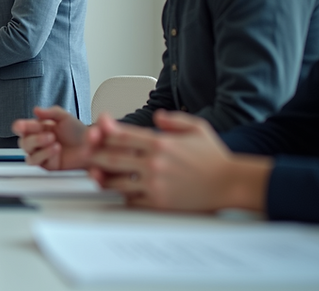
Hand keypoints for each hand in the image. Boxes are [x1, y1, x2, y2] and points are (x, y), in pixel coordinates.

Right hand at [12, 106, 89, 169]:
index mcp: (38, 129)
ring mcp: (41, 154)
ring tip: (53, 140)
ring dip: (39, 146)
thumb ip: (50, 112)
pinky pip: (37, 162)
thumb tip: (36, 110)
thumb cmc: (78, 132)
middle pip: (23, 142)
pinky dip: (45, 154)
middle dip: (34, 138)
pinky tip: (56, 148)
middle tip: (49, 134)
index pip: (22, 128)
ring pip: (28, 153)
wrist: (91, 147)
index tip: (31, 125)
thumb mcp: (65, 117)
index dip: (23, 126)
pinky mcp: (46, 165)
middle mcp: (37, 142)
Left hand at [87, 111, 270, 212]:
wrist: (231, 183)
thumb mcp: (197, 128)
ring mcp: (155, 184)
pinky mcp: (159, 202)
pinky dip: (122, 195)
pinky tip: (119, 191)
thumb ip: (174, 120)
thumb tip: (157, 116)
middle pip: (112, 158)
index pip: (122, 136)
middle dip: (95, 155)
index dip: (104, 132)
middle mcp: (155, 163)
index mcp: (160, 143)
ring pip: (116, 182)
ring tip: (96, 174)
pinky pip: (131, 200)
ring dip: (103, 178)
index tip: (96, 131)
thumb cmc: (215, 157)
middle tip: (86, 154)